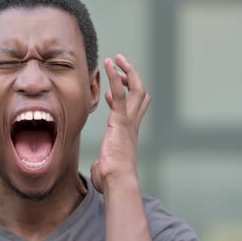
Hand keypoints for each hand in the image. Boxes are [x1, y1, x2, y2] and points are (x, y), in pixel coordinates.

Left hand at [91, 54, 150, 192]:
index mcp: (129, 134)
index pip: (135, 109)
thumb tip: (100, 168)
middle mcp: (133, 125)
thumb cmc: (112, 181)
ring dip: (127, 71)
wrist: (118, 182)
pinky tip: (109, 63)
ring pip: (136, 89)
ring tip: (116, 58)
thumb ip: (103, 165)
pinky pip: (120, 92)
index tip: (110, 94)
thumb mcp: (106, 169)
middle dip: (132, 78)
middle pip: (141, 94)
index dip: (124, 97)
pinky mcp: (121, 120)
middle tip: (120, 66)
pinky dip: (115, 76)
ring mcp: (129, 121)